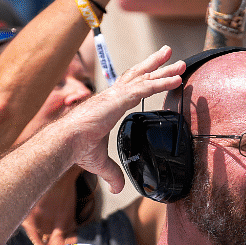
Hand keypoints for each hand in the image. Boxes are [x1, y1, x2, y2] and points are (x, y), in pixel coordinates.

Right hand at [59, 46, 185, 192]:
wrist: (66, 142)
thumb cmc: (77, 148)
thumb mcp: (100, 163)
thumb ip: (112, 174)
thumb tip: (118, 189)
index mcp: (108, 105)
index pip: (128, 87)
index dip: (143, 79)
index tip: (154, 73)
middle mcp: (112, 95)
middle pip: (137, 74)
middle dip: (155, 64)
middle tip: (170, 54)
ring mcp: (115, 95)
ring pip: (144, 77)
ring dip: (163, 69)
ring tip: (179, 60)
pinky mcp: (118, 99)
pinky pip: (145, 88)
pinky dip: (162, 83)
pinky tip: (176, 80)